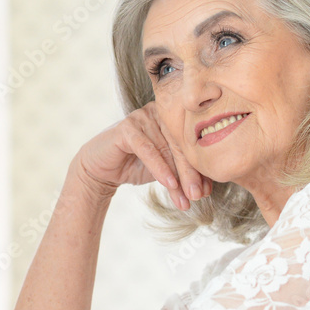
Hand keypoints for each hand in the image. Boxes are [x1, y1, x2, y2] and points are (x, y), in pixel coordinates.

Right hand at [74, 102, 210, 209]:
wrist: (102, 170)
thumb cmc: (136, 166)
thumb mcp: (165, 171)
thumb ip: (183, 174)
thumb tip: (206, 190)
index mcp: (173, 118)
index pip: (191, 144)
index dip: (200, 168)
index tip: (207, 191)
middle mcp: (160, 112)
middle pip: (181, 145)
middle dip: (191, 174)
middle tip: (198, 196)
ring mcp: (143, 117)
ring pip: (166, 149)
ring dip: (177, 176)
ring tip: (186, 197)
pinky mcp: (127, 128)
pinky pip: (147, 149)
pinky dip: (159, 168)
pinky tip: (169, 184)